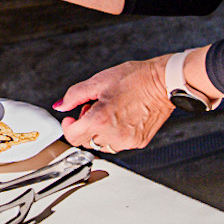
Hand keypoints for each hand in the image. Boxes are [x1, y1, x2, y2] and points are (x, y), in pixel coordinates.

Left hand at [54, 56, 172, 154]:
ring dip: (99, 132)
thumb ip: (75, 95)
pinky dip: (115, 134)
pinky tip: (122, 117)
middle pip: (86, 142)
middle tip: (94, 108)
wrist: (163, 83)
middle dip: (85, 127)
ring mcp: (127, 141)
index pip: (73, 137)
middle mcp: (113, 135)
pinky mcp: (138, 142)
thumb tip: (61, 105)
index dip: (68, 127)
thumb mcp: (99, 81)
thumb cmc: (135, 79)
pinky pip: (118, 144)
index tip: (70, 119)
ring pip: (102, 145)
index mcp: (100, 120)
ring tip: (110, 112)